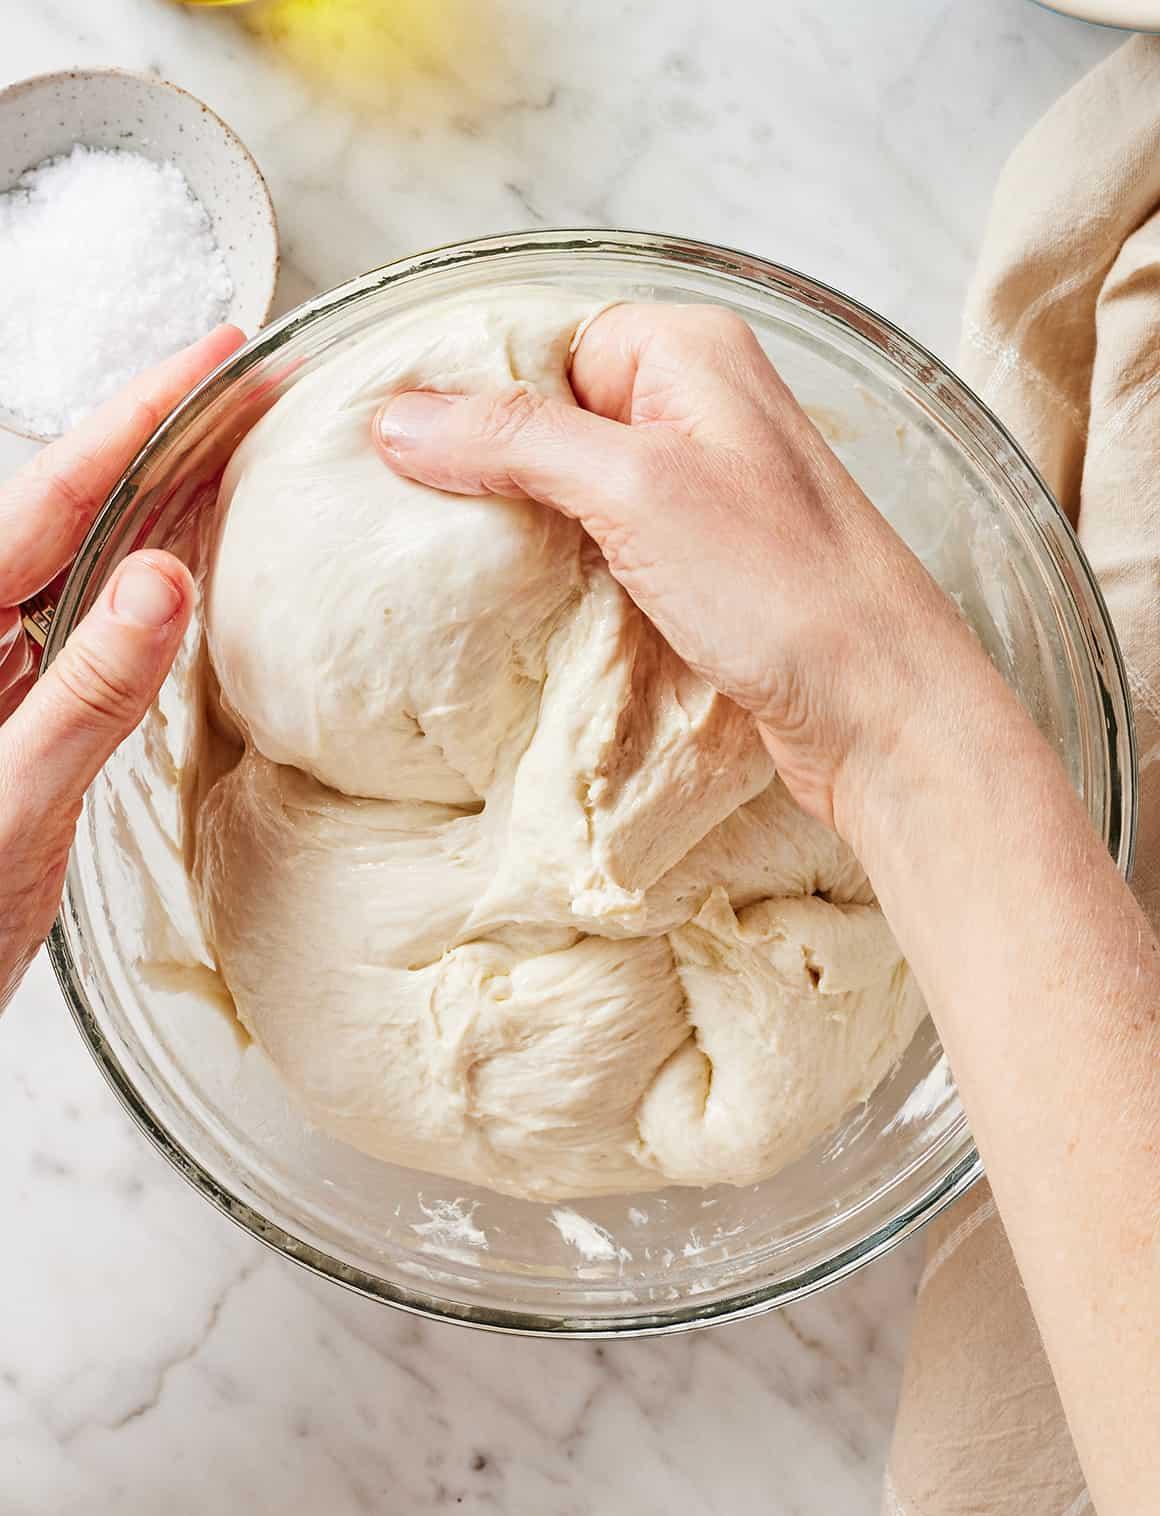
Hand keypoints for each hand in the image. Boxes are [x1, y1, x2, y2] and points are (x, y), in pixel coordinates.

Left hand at [0, 326, 243, 1011]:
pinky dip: (154, 583)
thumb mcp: (13, 803)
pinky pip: (98, 629)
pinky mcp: (30, 716)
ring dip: (164, 500)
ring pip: (87, 561)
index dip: (135, 418)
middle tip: (250, 387)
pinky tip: (196, 561)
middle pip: (73, 509)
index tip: (213, 359)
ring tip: (239, 446)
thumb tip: (160, 583)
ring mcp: (2, 673)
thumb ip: (84, 693)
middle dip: (161, 438)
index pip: (51, 496)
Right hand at [374, 303, 997, 836]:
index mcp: (691, 350)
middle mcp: (700, 406)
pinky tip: (517, 601)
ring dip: (520, 526)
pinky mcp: (704, 562)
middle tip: (409, 517)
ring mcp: (704, 488)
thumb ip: (514, 441)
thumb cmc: (783, 588)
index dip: (470, 390)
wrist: (881, 710)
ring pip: (574, 486)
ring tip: (450, 564)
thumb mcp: (636, 489)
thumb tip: (397, 418)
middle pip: (552, 413)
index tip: (393, 446)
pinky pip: (604, 543)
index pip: (542, 339)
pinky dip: (559, 568)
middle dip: (486, 464)